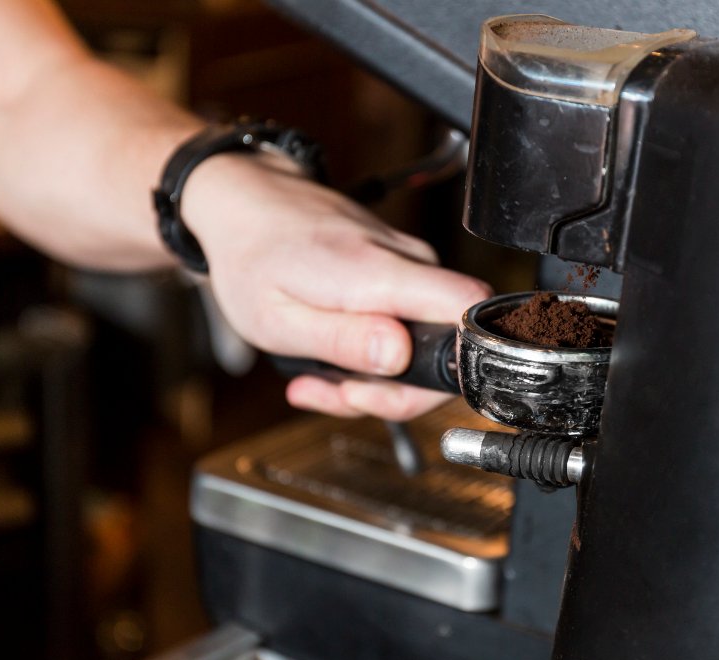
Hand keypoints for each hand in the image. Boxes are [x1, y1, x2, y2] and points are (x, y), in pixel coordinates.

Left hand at [183, 153, 491, 420]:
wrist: (250, 206)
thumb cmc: (254, 259)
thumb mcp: (277, 320)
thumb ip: (342, 340)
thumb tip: (399, 357)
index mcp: (378, 272)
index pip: (468, 309)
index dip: (452, 366)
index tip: (392, 387)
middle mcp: (410, 263)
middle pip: (451, 345)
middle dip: (398, 391)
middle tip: (339, 394)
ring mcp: (413, 265)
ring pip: (428, 344)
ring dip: (379, 379)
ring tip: (322, 377)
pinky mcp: (407, 273)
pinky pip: (412, 329)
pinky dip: (375, 356)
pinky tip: (333, 356)